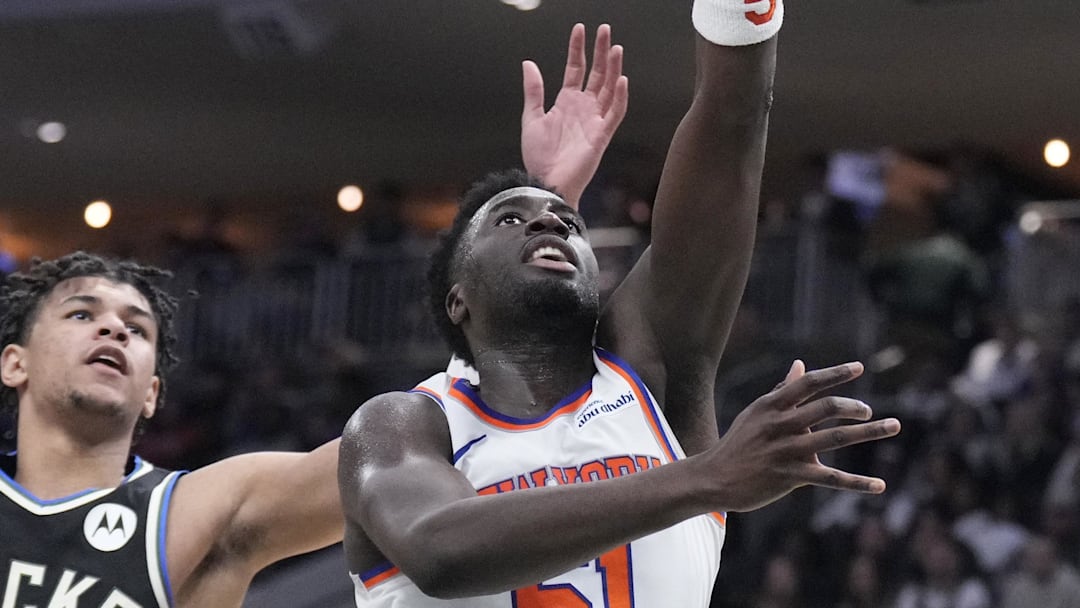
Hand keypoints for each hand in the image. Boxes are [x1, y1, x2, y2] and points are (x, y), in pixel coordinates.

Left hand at [521, 23, 628, 207]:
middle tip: (606, 30)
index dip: (578, 49)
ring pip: (609, 89)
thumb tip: (529, 64)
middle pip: (597, 74)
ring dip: (613, 69)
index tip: (580, 29)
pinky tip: (621, 79)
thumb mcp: (531, 118)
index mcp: (566, 103)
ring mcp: (594, 120)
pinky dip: (620, 97)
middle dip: (601, 51)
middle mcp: (583, 108)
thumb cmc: (539, 157)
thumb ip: (533, 91)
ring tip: (616, 48)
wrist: (545, 182)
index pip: (576, 69)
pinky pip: (615, 113)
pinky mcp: (602, 135)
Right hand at [707, 361, 900, 512]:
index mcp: (772, 405)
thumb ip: (782, 390)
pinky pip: (831, 478)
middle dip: (854, 406)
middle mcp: (780, 424)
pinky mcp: (790, 476)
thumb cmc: (739, 443)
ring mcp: (786, 450)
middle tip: (869, 411)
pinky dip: (857, 483)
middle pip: (826, 407)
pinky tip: (879, 485)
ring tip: (893, 426)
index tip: (859, 367)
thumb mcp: (756, 412)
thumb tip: (800, 364)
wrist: (714, 478)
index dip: (835, 374)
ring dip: (869, 432)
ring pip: (835, 438)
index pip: (808, 383)